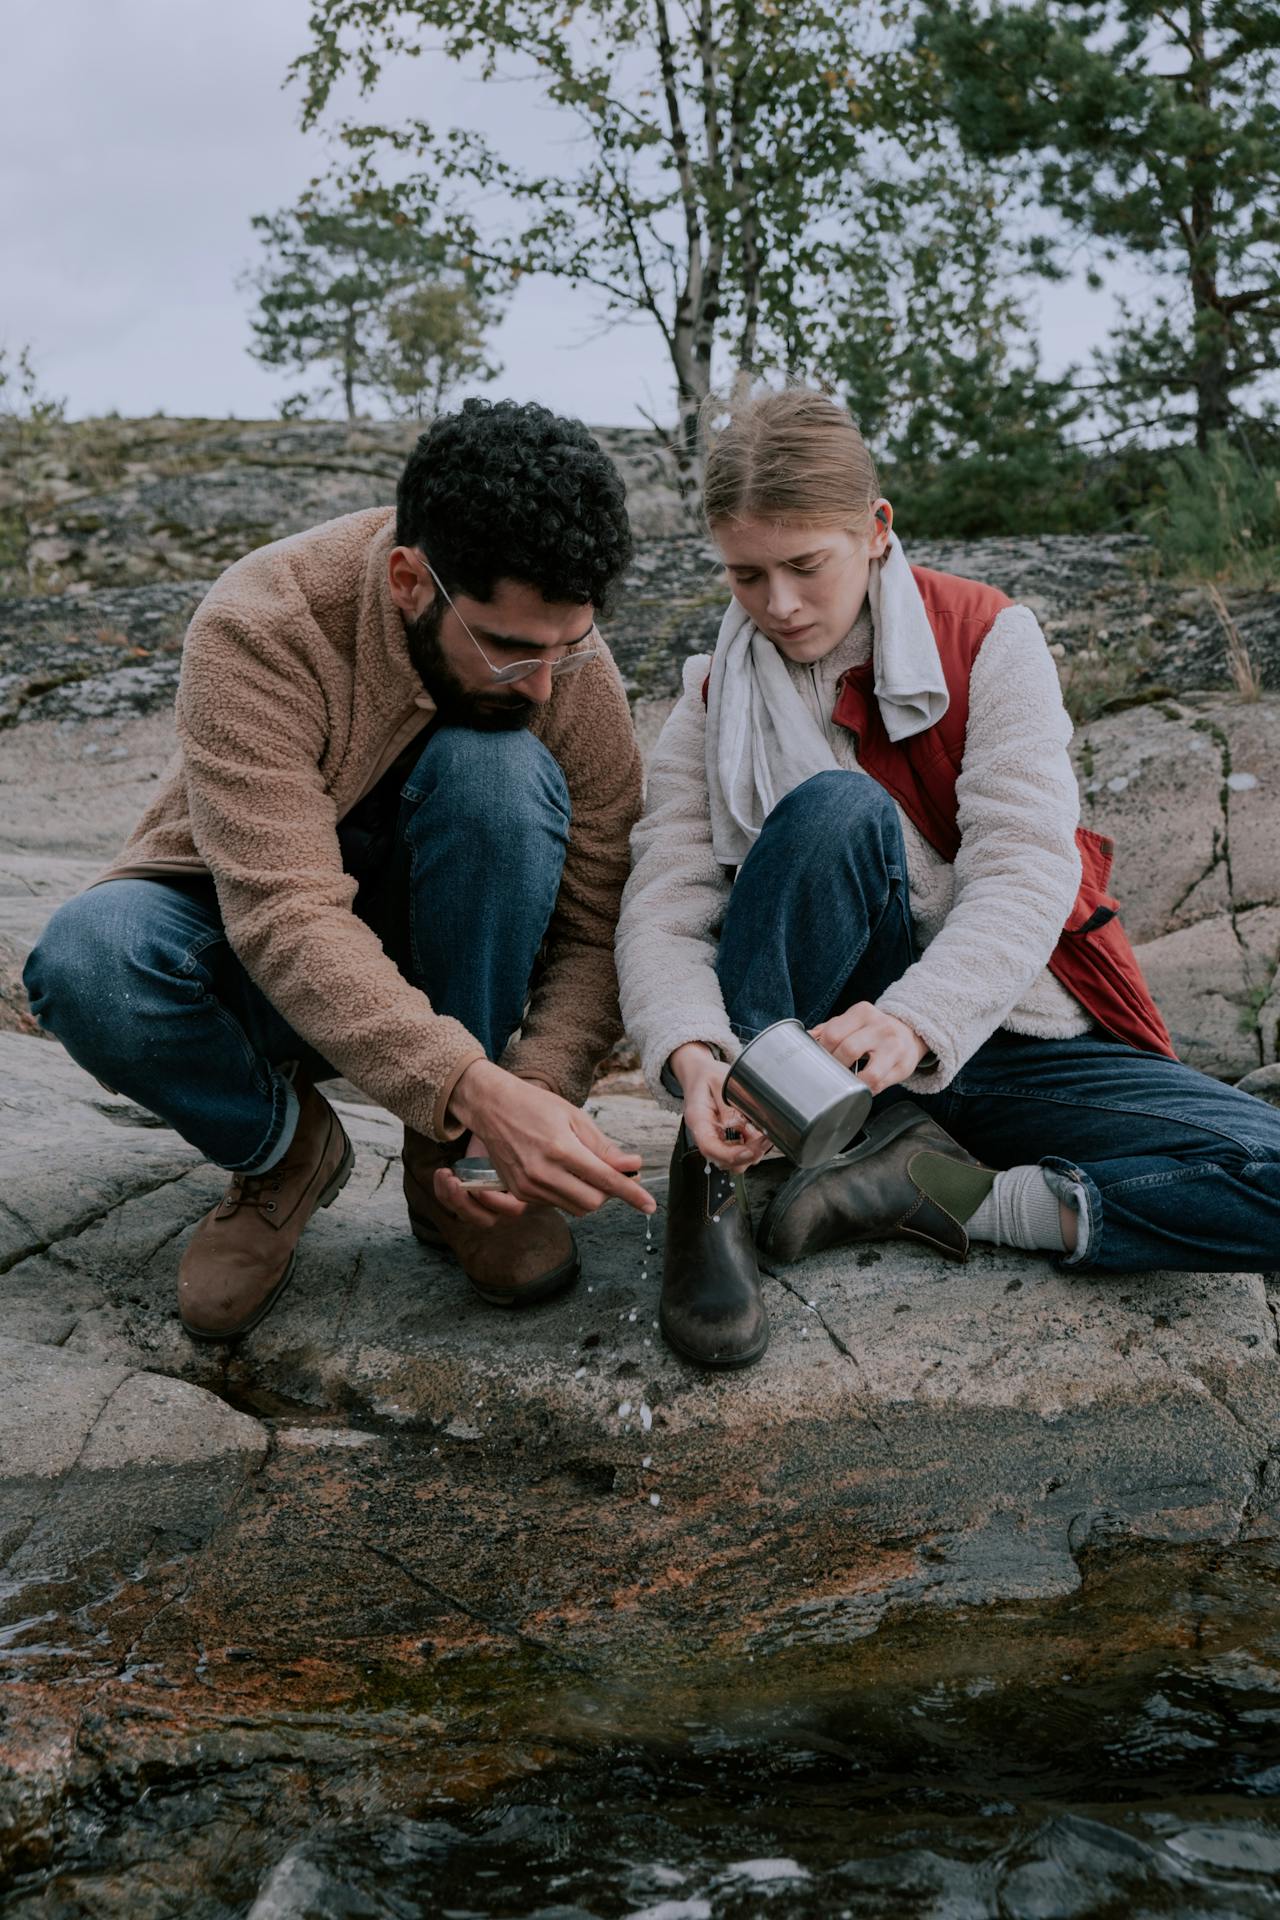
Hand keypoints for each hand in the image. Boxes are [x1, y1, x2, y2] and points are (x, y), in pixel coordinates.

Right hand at [439, 1060, 656, 1227]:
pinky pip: (556, 1204)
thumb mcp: (575, 1118)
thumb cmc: (536, 1106)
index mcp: (560, 1149)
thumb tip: (632, 1166)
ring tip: (586, 1170)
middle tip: (614, 1174)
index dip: (631, 1193)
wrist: (492, 1107)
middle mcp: (542, 1173)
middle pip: (592, 1202)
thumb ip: (603, 1147)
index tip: (649, 1204)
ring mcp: (528, 1187)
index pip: (605, 1180)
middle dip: (609, 1193)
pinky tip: (564, 1173)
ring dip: (589, 1195)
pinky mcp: (519, 1194)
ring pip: (575, 1207)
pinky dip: (568, 1194)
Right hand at [669, 1042, 770, 1171]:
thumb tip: (740, 1124)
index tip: (749, 1151)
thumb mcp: (720, 1081)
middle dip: (747, 1156)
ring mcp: (715, 1138)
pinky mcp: (725, 1139)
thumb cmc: (707, 1076)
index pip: (710, 1147)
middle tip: (765, 1140)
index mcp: (698, 1119)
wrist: (700, 1073)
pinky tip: (759, 1136)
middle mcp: (705, 1134)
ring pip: (733, 1161)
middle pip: (723, 1160)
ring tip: (765, 1137)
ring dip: (752, 1153)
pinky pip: (739, 1152)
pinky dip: (752, 1148)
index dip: (731, 1155)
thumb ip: (729, 1103)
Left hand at [808, 1002, 927, 1094]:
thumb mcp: (853, 1021)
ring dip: (852, 1082)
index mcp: (862, 1012)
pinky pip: (880, 1085)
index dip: (822, 1051)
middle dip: (835, 1066)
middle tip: (830, 1071)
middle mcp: (880, 1027)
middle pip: (848, 1050)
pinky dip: (866, 1089)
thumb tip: (804, 1040)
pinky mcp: (903, 1066)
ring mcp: (894, 1048)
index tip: (819, 1059)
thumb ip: (829, 1029)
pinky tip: (860, 1086)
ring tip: (844, 1081)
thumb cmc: (872, 1029)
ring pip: (869, 1074)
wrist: (909, 1032)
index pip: (833, 1033)